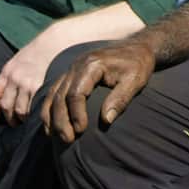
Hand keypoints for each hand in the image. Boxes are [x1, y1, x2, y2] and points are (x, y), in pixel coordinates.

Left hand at [0, 34, 64, 126]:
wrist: (58, 41)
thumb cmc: (40, 51)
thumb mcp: (19, 59)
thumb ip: (7, 77)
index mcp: (8, 70)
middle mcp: (16, 78)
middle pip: (6, 106)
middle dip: (10, 118)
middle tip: (15, 123)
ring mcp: (28, 83)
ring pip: (20, 110)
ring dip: (23, 119)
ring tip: (28, 121)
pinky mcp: (42, 88)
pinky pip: (34, 108)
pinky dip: (35, 115)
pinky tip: (39, 116)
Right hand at [40, 40, 155, 142]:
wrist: (137, 47)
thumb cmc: (138, 64)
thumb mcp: (135, 80)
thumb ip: (121, 99)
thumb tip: (106, 120)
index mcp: (92, 64)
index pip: (76, 93)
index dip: (76, 114)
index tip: (81, 131)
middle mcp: (77, 65)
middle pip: (60, 95)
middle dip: (61, 120)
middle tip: (68, 140)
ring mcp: (72, 68)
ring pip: (53, 94)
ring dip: (51, 116)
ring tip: (54, 136)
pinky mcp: (71, 74)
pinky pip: (54, 91)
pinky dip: (49, 108)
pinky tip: (51, 125)